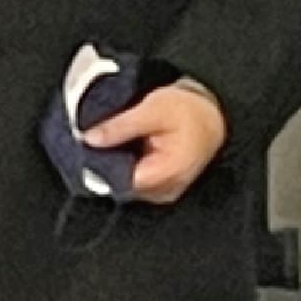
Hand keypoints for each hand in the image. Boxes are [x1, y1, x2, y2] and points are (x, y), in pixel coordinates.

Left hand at [82, 80, 228, 205]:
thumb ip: (120, 127)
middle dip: (106, 164)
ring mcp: (165, 191)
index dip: (99, 166)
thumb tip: (89, 139)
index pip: (120, 183)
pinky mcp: (163, 186)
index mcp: (167, 173)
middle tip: (98, 140)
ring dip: (116, 166)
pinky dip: (127, 167)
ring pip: (128, 185)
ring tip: (115, 142)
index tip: (87, 147)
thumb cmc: (190, 110)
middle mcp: (167, 189)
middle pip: (122, 187)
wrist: (213, 113)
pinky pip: (137, 182)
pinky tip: (126, 150)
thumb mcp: (152, 109)